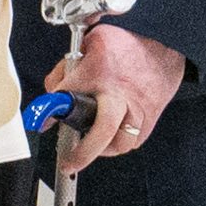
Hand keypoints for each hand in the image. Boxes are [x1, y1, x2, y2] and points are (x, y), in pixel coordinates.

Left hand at [44, 24, 184, 171]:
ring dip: (102, 149)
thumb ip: (66, 69)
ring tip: (89, 147)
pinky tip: (108, 139)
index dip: (49, 110)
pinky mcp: (149, 117)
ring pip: (120, 143)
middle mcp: (119, 92)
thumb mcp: (89, 44)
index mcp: (99, 70)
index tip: (40, 122)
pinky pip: (133, 142)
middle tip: (69, 162)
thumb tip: (52, 94)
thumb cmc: (126, 46)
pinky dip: (118, 144)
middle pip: (103, 129)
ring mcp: (137, 107)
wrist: (165, 48)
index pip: (66, 93)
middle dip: (84, 151)